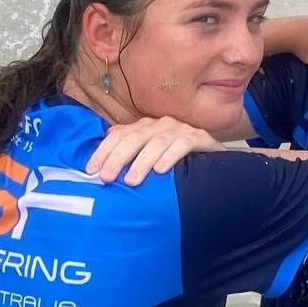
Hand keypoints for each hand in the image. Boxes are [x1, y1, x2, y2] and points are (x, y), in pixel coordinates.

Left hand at [84, 116, 222, 185]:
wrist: (216, 160)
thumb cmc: (177, 162)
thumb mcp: (150, 158)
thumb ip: (129, 156)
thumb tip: (100, 163)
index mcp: (145, 128)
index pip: (118, 136)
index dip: (103, 151)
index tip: (90, 170)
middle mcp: (160, 125)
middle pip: (134, 138)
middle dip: (117, 158)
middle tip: (106, 178)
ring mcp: (180, 130)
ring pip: (156, 143)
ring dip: (142, 162)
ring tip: (132, 181)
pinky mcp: (200, 138)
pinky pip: (182, 145)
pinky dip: (170, 157)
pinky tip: (161, 170)